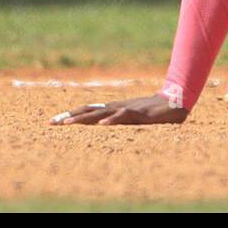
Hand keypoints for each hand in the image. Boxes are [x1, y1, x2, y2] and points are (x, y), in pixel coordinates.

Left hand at [51, 94, 187, 125]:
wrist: (175, 102)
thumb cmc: (153, 111)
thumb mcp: (132, 116)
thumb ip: (118, 118)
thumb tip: (102, 124)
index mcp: (114, 108)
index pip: (89, 110)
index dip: (72, 114)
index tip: (54, 120)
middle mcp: (117, 107)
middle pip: (90, 111)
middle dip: (70, 116)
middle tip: (52, 122)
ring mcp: (127, 109)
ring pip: (102, 113)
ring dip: (84, 119)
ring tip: (68, 124)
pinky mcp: (138, 113)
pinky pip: (122, 117)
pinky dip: (111, 120)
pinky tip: (101, 125)